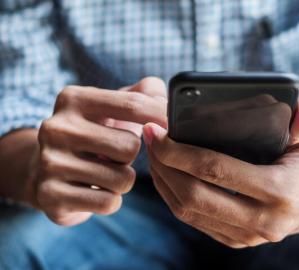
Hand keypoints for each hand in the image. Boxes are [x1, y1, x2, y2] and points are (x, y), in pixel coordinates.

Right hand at [31, 77, 166, 225]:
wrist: (46, 169)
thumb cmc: (94, 133)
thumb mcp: (113, 107)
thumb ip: (144, 93)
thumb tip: (166, 98)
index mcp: (74, 98)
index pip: (134, 105)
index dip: (161, 117)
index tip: (173, 127)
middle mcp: (56, 127)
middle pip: (130, 146)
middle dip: (132, 156)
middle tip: (115, 155)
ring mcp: (50, 162)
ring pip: (123, 178)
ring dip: (123, 180)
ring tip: (104, 172)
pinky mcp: (50, 195)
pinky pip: (108, 202)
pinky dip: (111, 200)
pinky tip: (96, 190)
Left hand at [143, 101, 298, 247]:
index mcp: (280, 192)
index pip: (216, 170)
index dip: (180, 151)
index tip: (158, 131)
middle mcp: (262, 220)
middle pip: (194, 195)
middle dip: (164, 165)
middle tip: (150, 138)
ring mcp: (246, 235)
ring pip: (188, 212)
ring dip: (163, 181)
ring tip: (153, 153)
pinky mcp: (236, 240)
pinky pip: (194, 221)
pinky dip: (173, 197)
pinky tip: (166, 174)